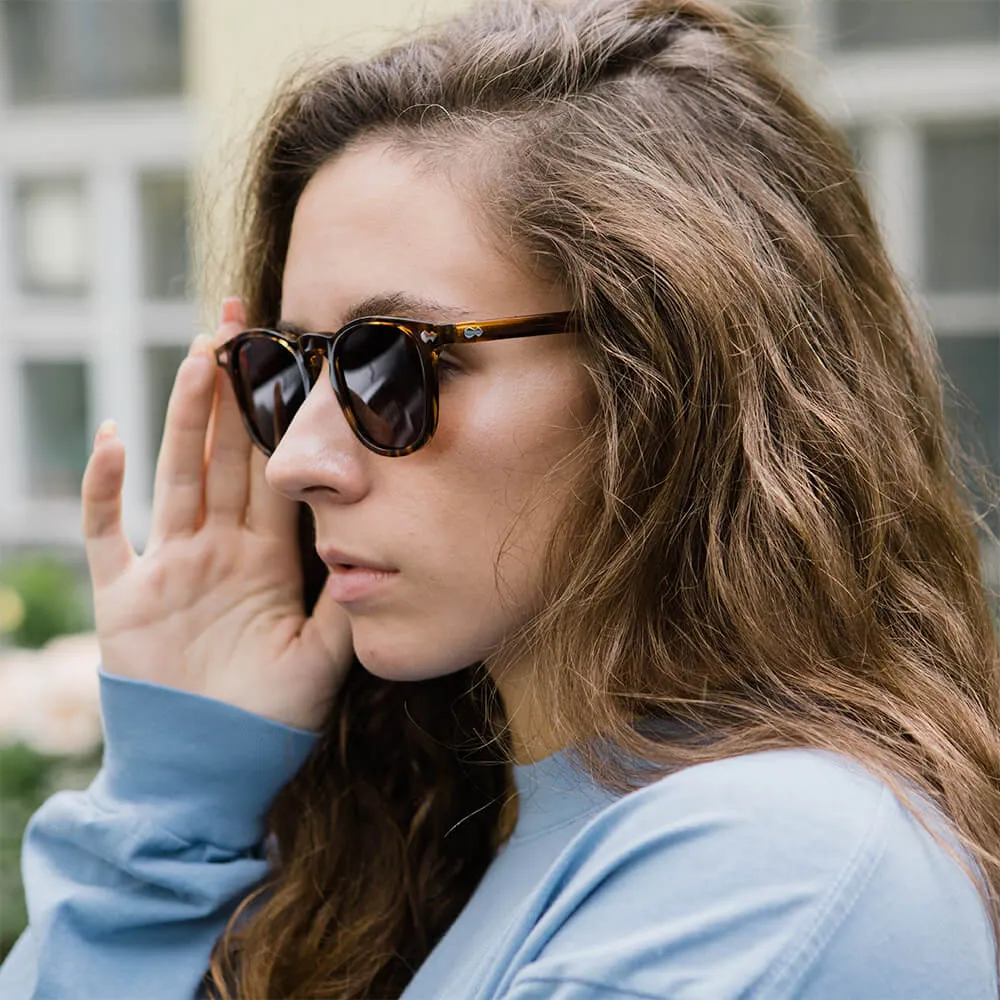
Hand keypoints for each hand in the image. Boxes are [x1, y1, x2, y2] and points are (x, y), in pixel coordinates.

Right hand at [81, 298, 352, 731]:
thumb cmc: (272, 721)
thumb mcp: (325, 655)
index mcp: (267, 560)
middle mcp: (219, 551)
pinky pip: (109, 535)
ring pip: (177, 476)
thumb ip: (348, 602)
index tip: (292, 367)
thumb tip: (380, 549)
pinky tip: (113, 440)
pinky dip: (105, 491)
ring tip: (196, 357)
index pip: (276, 474)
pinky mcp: (126, 597)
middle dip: (231, 393)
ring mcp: (170, 568)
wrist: (213, 774)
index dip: (282, 423)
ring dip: (185, 418)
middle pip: (226, 456)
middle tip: (237, 326)